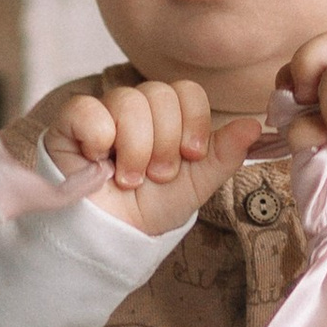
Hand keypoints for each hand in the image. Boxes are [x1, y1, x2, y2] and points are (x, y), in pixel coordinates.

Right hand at [15, 70, 268, 237]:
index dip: (193, 121)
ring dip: (135, 149)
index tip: (190, 155)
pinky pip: (88, 110)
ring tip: (128, 178)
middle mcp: (135, 108)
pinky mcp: (71, 122)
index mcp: (167, 116)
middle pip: (159, 93)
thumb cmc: (150, 208)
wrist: (110, 235)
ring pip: (128, 102)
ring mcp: (102, 111)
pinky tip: (97, 161)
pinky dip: (98, 139)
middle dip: (164, 143)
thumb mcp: (195, 185)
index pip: (187, 91)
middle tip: (156, 175)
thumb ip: (224, 155)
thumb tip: (255, 126)